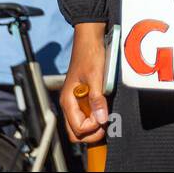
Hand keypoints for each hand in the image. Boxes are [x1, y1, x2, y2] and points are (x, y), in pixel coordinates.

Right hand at [61, 23, 108, 143]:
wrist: (89, 40)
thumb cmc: (89, 55)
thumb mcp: (96, 77)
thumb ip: (97, 99)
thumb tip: (101, 119)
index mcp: (68, 100)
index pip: (77, 129)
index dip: (92, 127)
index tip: (103, 117)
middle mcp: (69, 103)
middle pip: (76, 132)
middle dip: (91, 132)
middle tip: (105, 122)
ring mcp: (75, 101)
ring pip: (80, 125)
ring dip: (93, 124)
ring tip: (105, 114)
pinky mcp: (82, 97)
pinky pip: (85, 114)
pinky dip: (94, 116)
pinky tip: (103, 107)